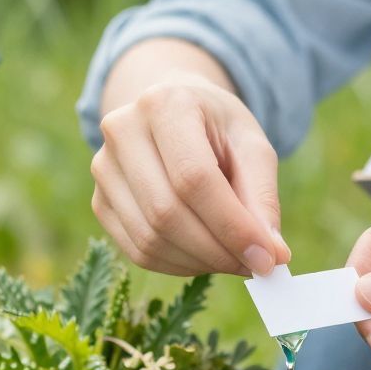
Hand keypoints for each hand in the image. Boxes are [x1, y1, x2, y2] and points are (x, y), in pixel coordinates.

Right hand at [91, 77, 288, 277]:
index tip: (266, 258)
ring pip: (149, 238)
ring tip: (234, 258)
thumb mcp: (252, 146)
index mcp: (164, 104)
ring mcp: (103, 168)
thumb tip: (271, 256)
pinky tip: (205, 256)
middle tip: (255, 265)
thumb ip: (262, 197)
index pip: (193, 178)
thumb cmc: (218, 129)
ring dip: (200, 262)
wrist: (174, 113)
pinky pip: (138, 250)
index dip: (231, 225)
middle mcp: (122, 131)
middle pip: (166, 212)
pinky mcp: (100, 201)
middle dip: (217, 250)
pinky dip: (178, 265)